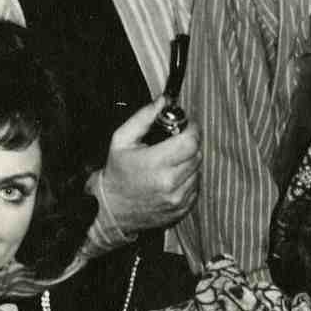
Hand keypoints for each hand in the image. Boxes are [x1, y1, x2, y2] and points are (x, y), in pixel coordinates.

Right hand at [96, 100, 201, 234]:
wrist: (112, 210)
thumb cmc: (116, 172)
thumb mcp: (122, 139)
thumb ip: (144, 117)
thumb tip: (164, 100)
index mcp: (154, 164)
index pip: (191, 141)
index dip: (192, 129)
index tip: (187, 125)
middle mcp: (169, 183)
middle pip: (197, 154)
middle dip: (189, 144)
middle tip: (175, 143)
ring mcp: (177, 199)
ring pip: (198, 170)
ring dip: (189, 162)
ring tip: (170, 162)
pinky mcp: (182, 209)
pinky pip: (196, 187)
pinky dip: (188, 179)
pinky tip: (171, 178)